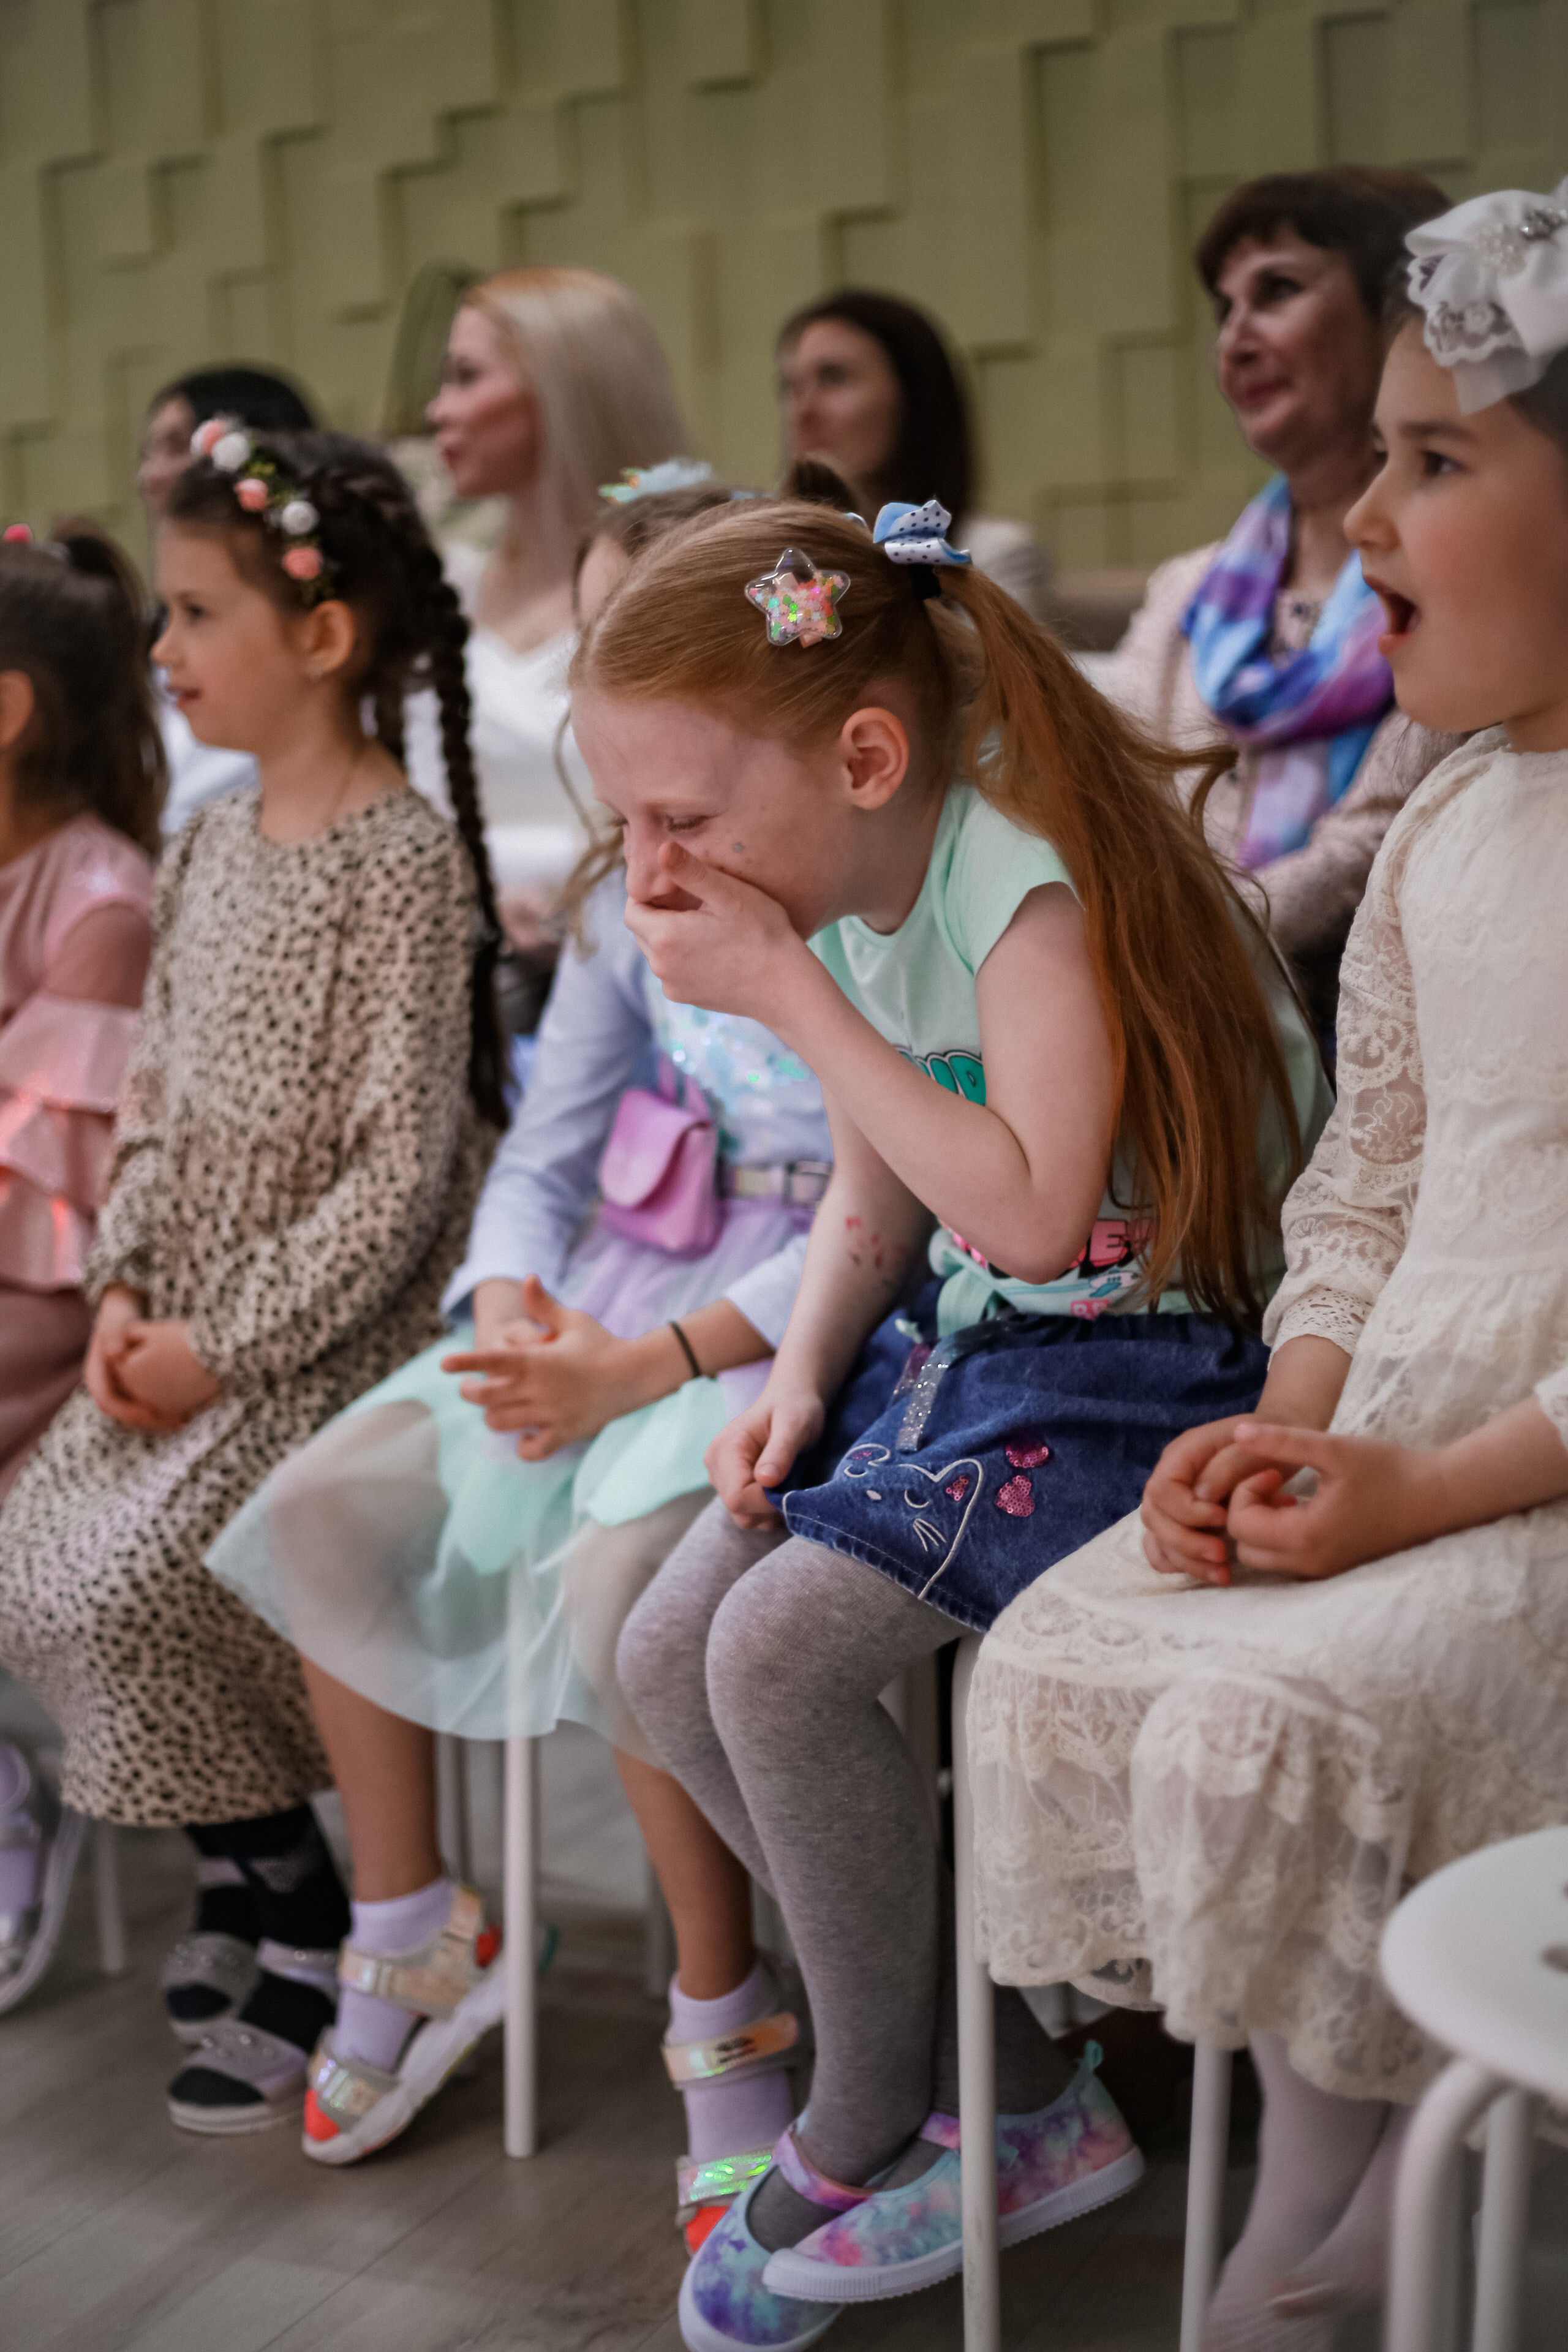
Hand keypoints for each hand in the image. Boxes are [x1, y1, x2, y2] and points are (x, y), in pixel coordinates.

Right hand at [88, 1301, 221, 1433]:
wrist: (124, 1312)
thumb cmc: (120, 1317)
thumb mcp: (115, 1322)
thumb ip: (113, 1333)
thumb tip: (112, 1351)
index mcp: (95, 1376)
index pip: (108, 1401)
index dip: (129, 1411)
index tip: (153, 1413)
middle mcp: (106, 1387)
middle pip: (123, 1414)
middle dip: (150, 1421)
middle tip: (177, 1421)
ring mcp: (120, 1390)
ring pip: (136, 1414)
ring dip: (160, 1420)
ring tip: (185, 1419)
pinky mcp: (134, 1390)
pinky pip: (146, 1407)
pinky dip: (163, 1411)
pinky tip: (185, 1411)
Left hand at [441, 1276, 662, 1459]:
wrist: (637, 1374)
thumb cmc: (602, 1344)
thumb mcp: (573, 1321)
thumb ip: (544, 1305)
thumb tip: (527, 1277)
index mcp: (538, 1360)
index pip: (492, 1360)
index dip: (466, 1362)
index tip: (445, 1363)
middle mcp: (539, 1388)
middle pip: (486, 1396)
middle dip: (471, 1392)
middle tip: (471, 1388)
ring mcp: (550, 1414)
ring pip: (501, 1423)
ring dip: (493, 1417)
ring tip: (496, 1409)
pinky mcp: (564, 1434)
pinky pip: (532, 1450)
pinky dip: (523, 1446)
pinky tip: (525, 1435)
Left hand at [623, 842, 812, 1024]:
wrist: (787, 986)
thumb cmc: (762, 934)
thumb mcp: (728, 894)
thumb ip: (690, 871)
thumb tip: (660, 848)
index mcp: (664, 937)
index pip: (632, 910)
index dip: (649, 894)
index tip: (676, 886)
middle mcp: (661, 967)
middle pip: (642, 931)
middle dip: (660, 914)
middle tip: (692, 902)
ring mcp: (673, 987)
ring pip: (657, 952)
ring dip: (671, 936)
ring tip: (705, 924)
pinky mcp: (687, 998)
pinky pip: (673, 971)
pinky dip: (683, 958)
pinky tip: (713, 949)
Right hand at [705, 1386, 824, 1528]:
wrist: (791, 1401)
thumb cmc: (795, 1408)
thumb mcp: (794, 1425)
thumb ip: (780, 1452)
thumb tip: (765, 1481)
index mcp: (725, 1450)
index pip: (738, 1497)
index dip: (768, 1502)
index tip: (792, 1488)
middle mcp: (716, 1466)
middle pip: (739, 1511)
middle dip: (771, 1508)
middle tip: (794, 1485)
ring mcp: (722, 1478)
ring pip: (744, 1517)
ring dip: (771, 1511)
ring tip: (790, 1484)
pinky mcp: (732, 1486)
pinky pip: (749, 1513)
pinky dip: (769, 1511)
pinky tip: (783, 1489)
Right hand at [1141, 1415, 1257, 1578]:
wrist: (1282, 1441)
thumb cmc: (1269, 1443)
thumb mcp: (1253, 1447)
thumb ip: (1226, 1468)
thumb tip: (1202, 1498)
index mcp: (1182, 1454)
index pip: (1161, 1490)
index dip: (1186, 1511)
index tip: (1223, 1519)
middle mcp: (1171, 1479)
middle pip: (1153, 1518)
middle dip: (1185, 1543)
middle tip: (1222, 1555)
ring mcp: (1175, 1502)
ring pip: (1158, 1538)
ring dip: (1186, 1560)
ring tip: (1222, 1573)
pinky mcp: (1186, 1522)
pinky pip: (1165, 1549)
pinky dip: (1182, 1564)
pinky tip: (1210, 1572)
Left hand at [1223, 1422, 1448, 1582]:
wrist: (1437, 1496)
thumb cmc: (1388, 1470)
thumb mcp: (1333, 1449)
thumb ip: (1282, 1441)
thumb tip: (1238, 1434)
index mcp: (1307, 1537)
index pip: (1241, 1526)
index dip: (1246, 1493)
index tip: (1275, 1472)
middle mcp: (1311, 1563)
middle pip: (1245, 1549)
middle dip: (1248, 1513)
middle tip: (1275, 1485)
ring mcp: (1323, 1571)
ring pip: (1264, 1559)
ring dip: (1264, 1527)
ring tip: (1289, 1496)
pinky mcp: (1334, 1568)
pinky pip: (1287, 1561)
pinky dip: (1281, 1538)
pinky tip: (1305, 1508)